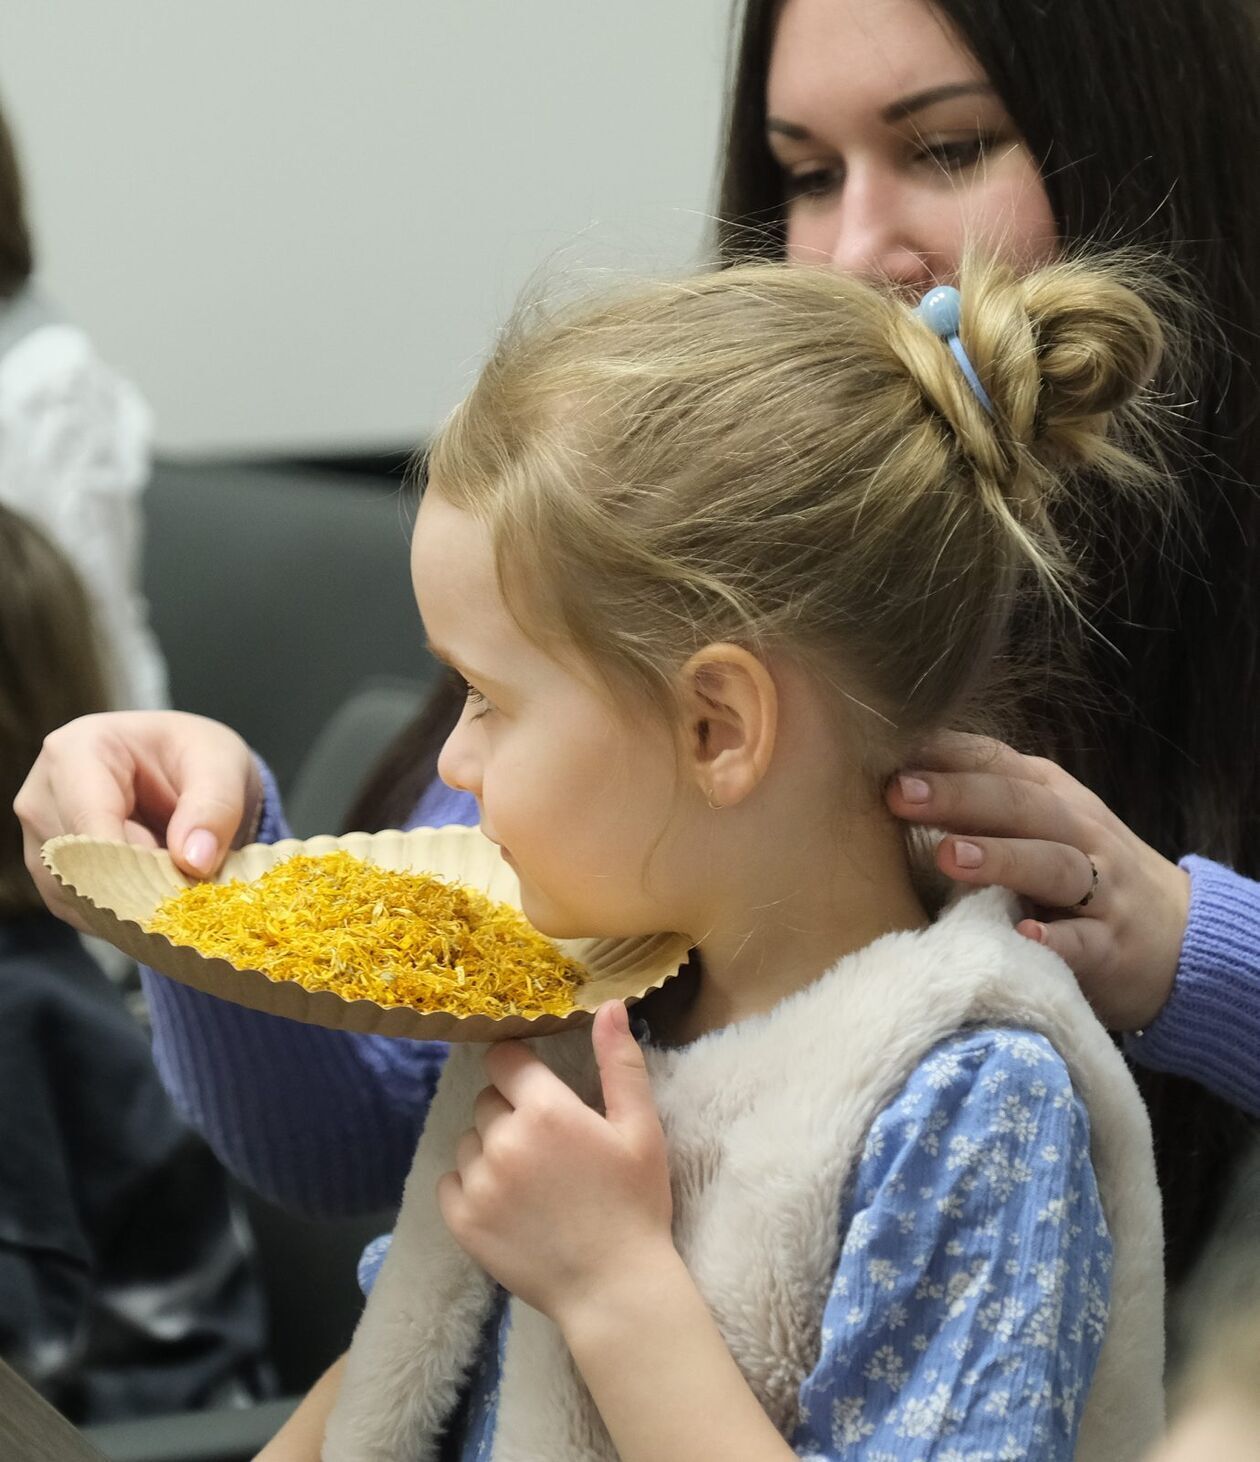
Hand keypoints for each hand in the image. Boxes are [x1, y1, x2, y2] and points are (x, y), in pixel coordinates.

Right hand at [14, 710, 261, 930]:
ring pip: (78, 896)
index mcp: (75, 750)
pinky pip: (81, 912)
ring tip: (181, 887)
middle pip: (79, 866)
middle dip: (140, 888)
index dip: (135, 866)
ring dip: (134, 905)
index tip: (180, 893)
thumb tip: (194, 861)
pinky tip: (160, 897)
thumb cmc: (197, 757)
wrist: (186, 771)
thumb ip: (215, 808)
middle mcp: (42, 795)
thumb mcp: (223, 766)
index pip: (90, 823)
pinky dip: (125, 915)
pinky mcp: (52, 875)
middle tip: (192, 895)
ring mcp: (40, 839)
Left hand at [437, 1001, 673, 1323]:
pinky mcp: (461, 1222)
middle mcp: (503, 1140)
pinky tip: (506, 1203)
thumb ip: (619, 1062)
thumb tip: (607, 1004)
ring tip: (530, 1179)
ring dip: (491, 1149)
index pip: (505, 1060)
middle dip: (511, 1111)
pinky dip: (470, 1186)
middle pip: (488, 1100)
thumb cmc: (635, 1204)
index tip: (535, 1087)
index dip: (520, 1068)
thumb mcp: (640, 1128)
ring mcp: (478, 1183)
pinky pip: (450, 1182)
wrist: (614, 1288)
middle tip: (547, 1144)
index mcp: (546, 1110)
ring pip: (469, 1140)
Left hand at [886, 733, 1190, 1030]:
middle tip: (900, 793)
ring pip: (1052, 865)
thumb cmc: (1082, 870)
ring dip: (1001, 858)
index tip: (888, 751)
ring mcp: (1100, 889)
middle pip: (1020, 805)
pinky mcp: (1113, 947)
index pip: (997, 764)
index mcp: (1050, 796)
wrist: (1180, 936)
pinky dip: (1055, 941)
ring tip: (949, 855)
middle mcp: (1078, 832)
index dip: (945, 756)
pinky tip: (1023, 938)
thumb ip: (981, 799)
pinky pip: (1083, 943)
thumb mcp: (1040, 824)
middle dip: (959, 795)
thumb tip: (890, 771)